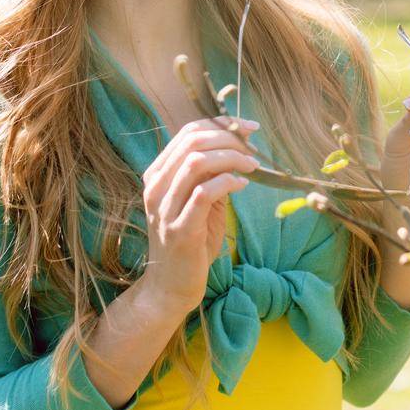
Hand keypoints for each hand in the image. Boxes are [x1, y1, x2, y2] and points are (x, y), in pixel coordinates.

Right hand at [138, 116, 260, 315]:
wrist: (171, 286)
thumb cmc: (191, 241)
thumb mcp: (200, 200)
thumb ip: (212, 174)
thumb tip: (239, 146)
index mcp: (158, 174)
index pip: (187, 133)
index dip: (221, 124)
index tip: (249, 128)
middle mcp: (156, 187)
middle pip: (193, 142)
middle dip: (229, 138)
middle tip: (253, 147)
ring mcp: (164, 209)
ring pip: (196, 163)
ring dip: (231, 158)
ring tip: (252, 165)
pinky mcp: (179, 230)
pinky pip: (203, 194)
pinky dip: (227, 183)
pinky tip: (242, 185)